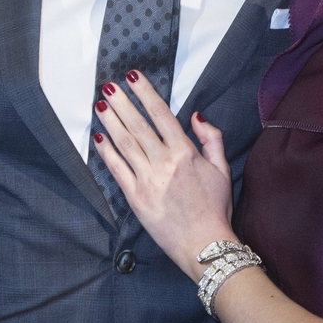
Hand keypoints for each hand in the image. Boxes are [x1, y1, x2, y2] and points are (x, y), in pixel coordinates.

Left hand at [92, 71, 235, 281]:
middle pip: (138, 126)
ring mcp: (147, 180)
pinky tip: (99, 138)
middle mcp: (164, 163)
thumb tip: (195, 116)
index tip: (133, 78)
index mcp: (186, 153)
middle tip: (107, 86)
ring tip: (100, 105)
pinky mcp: (135, 198)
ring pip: (124, 144)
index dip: (145, 94)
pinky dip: (106, 152)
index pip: (161, 115)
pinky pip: (117, 170)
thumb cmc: (215, 208)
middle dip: (121, 103)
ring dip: (111, 122)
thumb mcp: (223, 169)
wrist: (203, 245)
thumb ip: (211, 138)